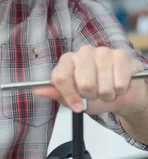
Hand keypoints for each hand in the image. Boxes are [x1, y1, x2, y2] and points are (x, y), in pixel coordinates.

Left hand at [32, 45, 146, 117]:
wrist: (121, 95)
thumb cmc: (94, 95)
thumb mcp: (72, 99)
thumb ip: (56, 93)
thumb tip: (37, 90)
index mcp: (68, 61)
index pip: (61, 77)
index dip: (69, 95)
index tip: (77, 106)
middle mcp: (84, 52)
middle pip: (84, 84)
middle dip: (92, 96)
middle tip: (95, 94)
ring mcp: (103, 52)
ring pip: (104, 86)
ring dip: (107, 95)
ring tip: (107, 91)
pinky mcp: (121, 56)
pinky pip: (119, 83)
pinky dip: (120, 91)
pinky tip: (118, 85)